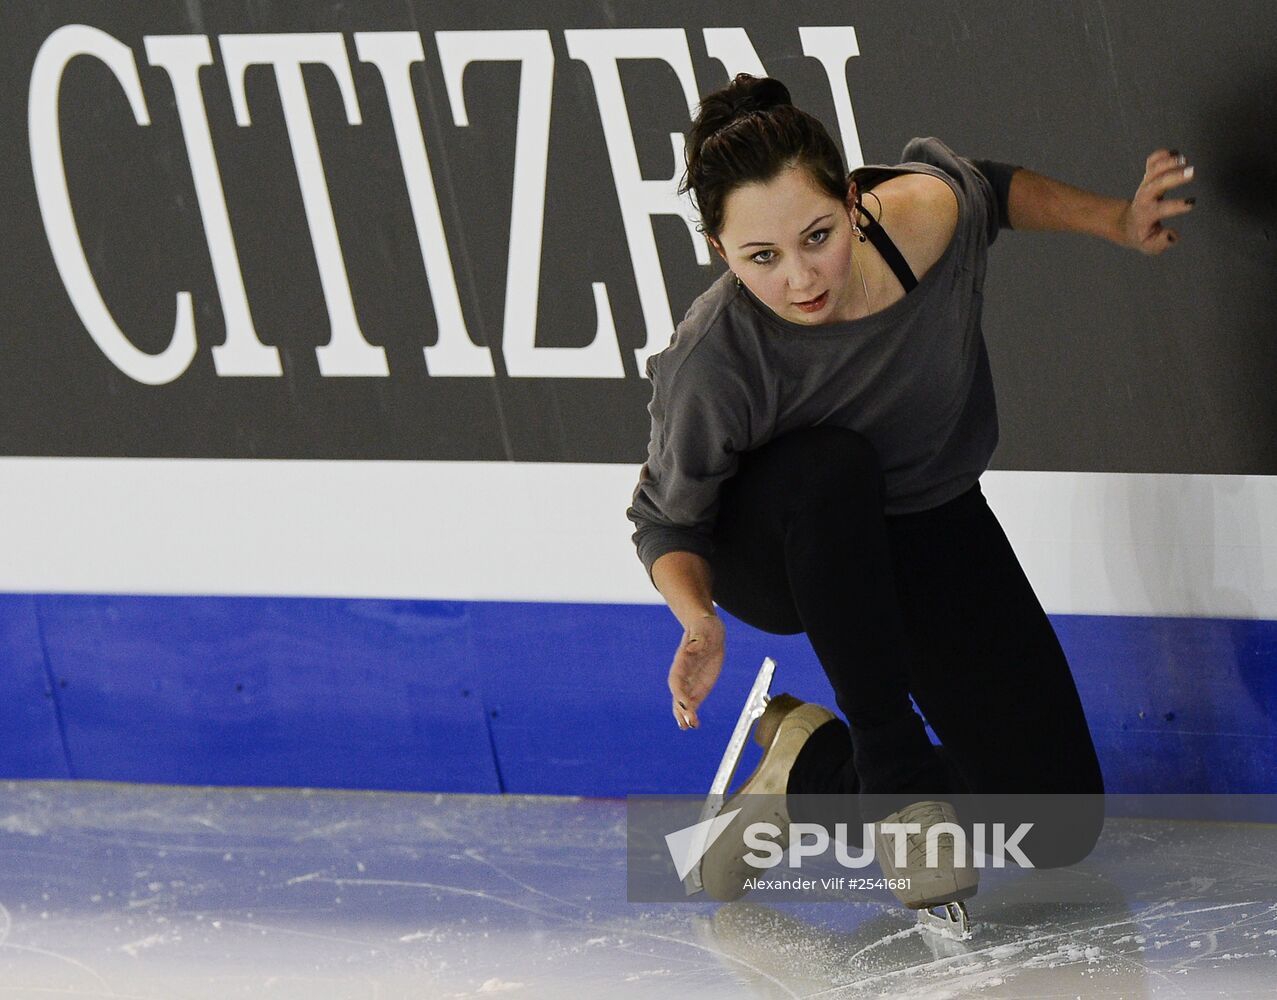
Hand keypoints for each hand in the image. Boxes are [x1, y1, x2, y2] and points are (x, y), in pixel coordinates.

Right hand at [668, 613, 725, 729]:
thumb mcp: (704, 630)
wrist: (708, 630)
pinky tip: (694, 724)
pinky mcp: (699, 685)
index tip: (685, 705)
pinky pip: (693, 701)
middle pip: (678, 695)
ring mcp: (690, 681)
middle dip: (681, 709)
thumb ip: (698, 640)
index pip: (677, 680)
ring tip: (689, 727)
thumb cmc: (705, 627)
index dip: (679, 693)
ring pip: (683, 701)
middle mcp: (683, 674)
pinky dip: (692, 713)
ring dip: (685, 715)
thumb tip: (693, 648)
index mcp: (682, 661)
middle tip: (687, 723)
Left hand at [1117, 149, 1195, 253]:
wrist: (1127, 224)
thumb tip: (1173, 235)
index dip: (1175, 206)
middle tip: (1192, 172)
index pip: (1160, 209)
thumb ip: (1161, 242)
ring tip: (1183, 159)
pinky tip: (1174, 152)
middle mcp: (1145, 197)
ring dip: (1168, 163)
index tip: (1191, 202)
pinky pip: (1151, 163)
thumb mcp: (1149, 246)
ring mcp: (1145, 185)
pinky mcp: (1147, 177)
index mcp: (1146, 215)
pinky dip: (1160, 155)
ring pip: (1153, 171)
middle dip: (1173, 177)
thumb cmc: (1142, 236)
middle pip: (1156, 185)